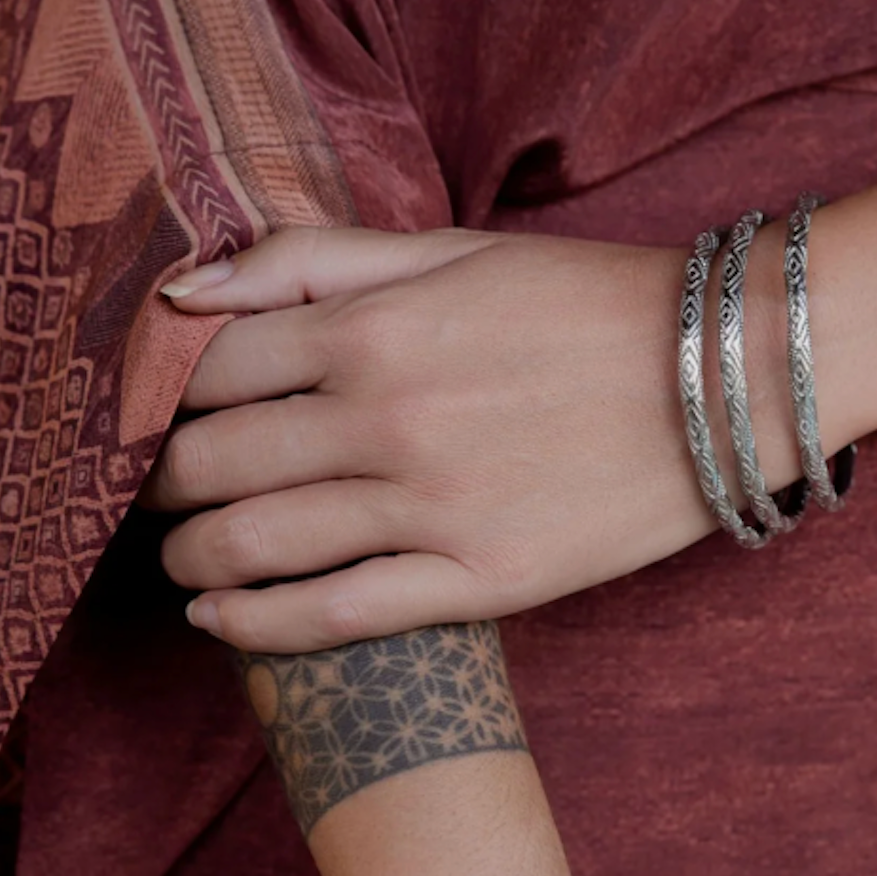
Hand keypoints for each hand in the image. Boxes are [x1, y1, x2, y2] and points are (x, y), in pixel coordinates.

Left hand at [143, 223, 801, 650]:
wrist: (728, 377)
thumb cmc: (588, 305)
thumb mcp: (452, 251)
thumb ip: (311, 260)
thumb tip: (182, 292)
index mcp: (372, 327)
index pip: (205, 367)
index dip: (155, 397)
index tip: (148, 418)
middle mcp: (385, 417)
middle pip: (210, 461)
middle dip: (159, 482)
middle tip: (151, 494)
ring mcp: (431, 507)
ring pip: (256, 545)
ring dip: (192, 556)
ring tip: (182, 557)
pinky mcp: (480, 581)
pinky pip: (335, 616)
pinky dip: (256, 624)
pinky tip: (218, 619)